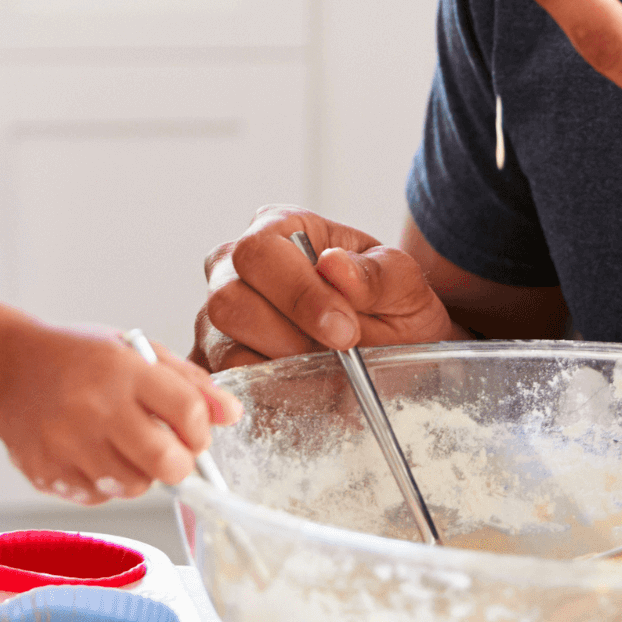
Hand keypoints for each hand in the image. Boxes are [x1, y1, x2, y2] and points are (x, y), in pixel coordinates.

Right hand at [0, 325, 238, 503]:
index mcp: (122, 370)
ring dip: (142, 472)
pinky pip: (100, 496)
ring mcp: (68, 445)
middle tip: (171, 449)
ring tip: (124, 444)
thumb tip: (231, 415)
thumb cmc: (77, 358)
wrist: (6, 370)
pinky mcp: (48, 474)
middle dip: (181, 462)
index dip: (202, 429)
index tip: (195, 429)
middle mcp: (95, 408)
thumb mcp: (135, 350)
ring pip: (135, 486)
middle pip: (167, 462)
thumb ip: (188, 382)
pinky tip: (92, 452)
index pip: (188, 412)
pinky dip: (107, 481)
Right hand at [194, 204, 461, 369]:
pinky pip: (226, 385)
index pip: (259, 252)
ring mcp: (218, 318)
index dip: (298, 294)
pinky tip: (305, 389)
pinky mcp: (216, 363)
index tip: (346, 330)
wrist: (391, 348)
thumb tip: (333, 266)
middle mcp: (233, 268)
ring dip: (281, 368)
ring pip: (223, 349)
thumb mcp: (405, 286)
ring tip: (325, 370)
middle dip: (288, 336)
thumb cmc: (391, 305)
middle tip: (338, 354)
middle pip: (228, 300)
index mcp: (278, 228)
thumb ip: (378, 273)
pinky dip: (268, 393)